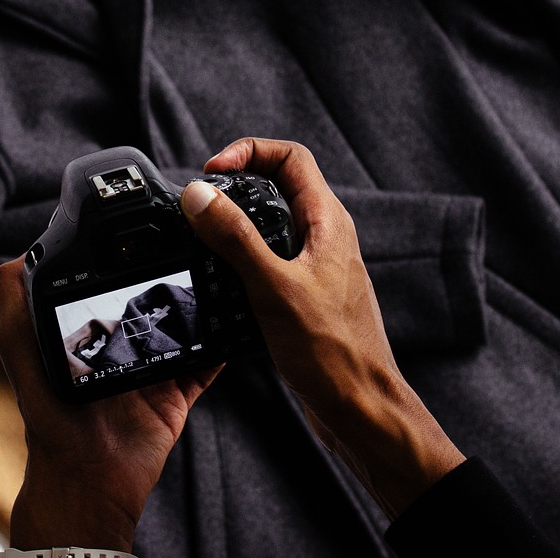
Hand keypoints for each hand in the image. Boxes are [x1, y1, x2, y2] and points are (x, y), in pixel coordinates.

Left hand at [0, 256, 220, 550]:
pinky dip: (223, 344)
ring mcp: (151, 367)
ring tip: (219, 270)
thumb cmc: (48, 419)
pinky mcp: (176, 393)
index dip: (122, 257)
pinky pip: (206, 363)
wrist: (90, 480)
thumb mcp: (19, 353)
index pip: (107, 282)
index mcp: (85, 331)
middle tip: (192, 242)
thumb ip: (14, 307)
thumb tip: (21, 255)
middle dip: (169, 274)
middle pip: (150, 299)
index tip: (141, 226)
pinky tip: (236, 319)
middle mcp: (119, 344)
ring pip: (184, 325)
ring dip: (200, 303)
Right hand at [179, 137, 465, 518]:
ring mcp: (314, 268)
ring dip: (234, 228)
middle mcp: (324, 238)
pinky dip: (238, 264)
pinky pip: (266, 263)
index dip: (248, 152)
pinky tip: (218, 285)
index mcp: (327, 222)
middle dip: (234, 187)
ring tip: (201, 240)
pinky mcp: (303, 297)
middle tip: (200, 204)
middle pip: (276, 188)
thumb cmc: (333, 352)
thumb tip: (199, 195)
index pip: (290, 157)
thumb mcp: (273, 286)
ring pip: (269, 228)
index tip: (213, 172)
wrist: (360, 408)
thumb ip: (235, 238)